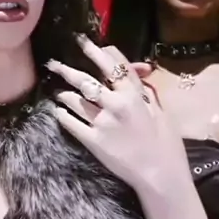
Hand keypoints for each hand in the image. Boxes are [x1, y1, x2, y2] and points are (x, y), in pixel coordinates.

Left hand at [47, 35, 190, 192]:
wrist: (161, 175)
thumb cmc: (165, 143)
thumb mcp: (159, 111)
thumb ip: (143, 91)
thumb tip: (135, 72)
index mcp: (134, 94)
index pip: (113, 65)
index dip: (97, 51)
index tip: (84, 43)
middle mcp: (115, 103)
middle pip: (86, 80)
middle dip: (67, 68)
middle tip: (53, 62)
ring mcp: (102, 122)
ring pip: (74, 99)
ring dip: (63, 93)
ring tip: (57, 91)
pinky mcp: (92, 140)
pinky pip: (70, 122)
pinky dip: (62, 115)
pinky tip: (58, 111)